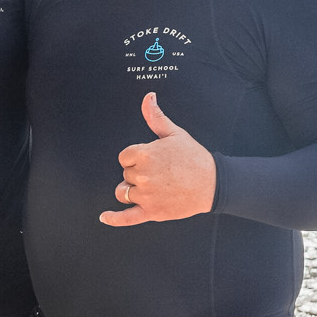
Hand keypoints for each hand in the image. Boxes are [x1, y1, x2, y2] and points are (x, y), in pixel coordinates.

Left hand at [99, 93, 215, 226]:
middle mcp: (142, 175)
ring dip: (131, 191)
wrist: (213, 183)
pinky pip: (126, 217)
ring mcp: (146, 195)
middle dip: (137, 174)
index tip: (150, 160)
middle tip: (159, 173)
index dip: (135, 158)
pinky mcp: (151, 212)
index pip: (124, 157)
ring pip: (123, 193)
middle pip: (125, 174)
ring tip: (149, 187)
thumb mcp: (175, 133)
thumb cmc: (195, 158)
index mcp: (145, 154)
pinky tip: (104, 216)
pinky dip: (113, 218)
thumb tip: (148, 97)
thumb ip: (156, 117)